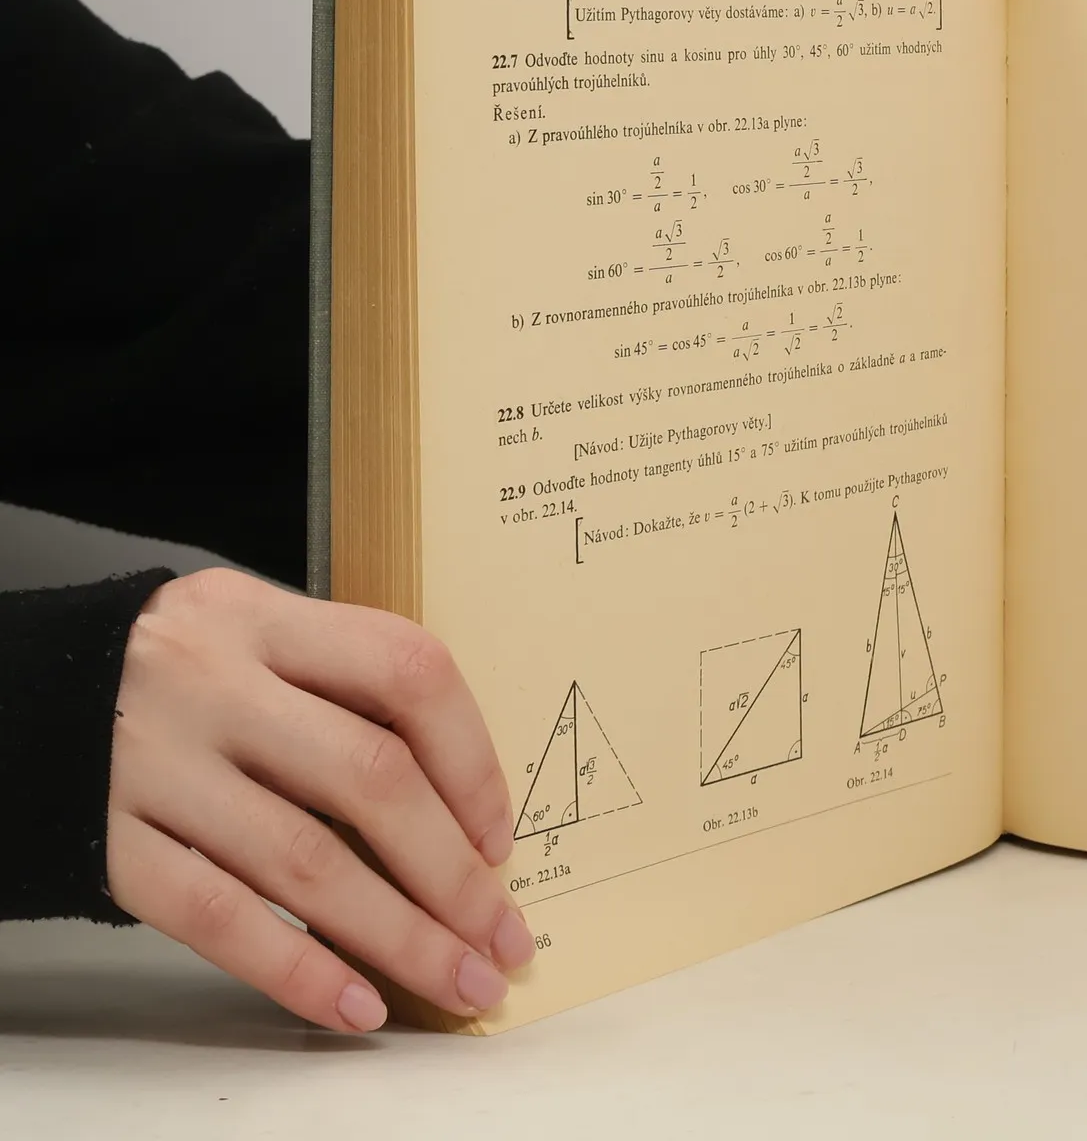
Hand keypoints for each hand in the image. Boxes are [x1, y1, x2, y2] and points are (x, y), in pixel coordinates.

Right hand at [106, 568, 532, 1030]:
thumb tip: (462, 805)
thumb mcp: (255, 636)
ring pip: (305, 861)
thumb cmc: (179, 672)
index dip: (470, 758)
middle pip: (368, 777)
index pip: (405, 669)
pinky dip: (298, 969)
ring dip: (399, 935)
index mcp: (263, 618)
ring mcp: (157, 766)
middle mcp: (212, 683)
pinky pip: (219, 920)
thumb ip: (342, 686)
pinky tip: (358, 1004)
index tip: (500, 837)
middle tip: (502, 936)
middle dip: (453, 873)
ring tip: (459, 980)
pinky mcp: (110, 846)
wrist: (24, 695)